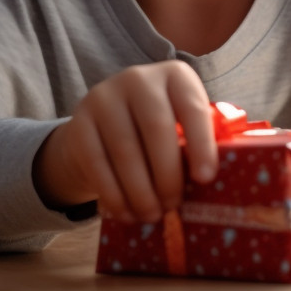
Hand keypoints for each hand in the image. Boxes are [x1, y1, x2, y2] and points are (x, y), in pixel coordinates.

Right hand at [32, 60, 216, 222]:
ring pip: (125, 149)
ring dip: (140, 190)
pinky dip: (113, 193)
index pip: (191, 107)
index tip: (205, 179)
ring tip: (152, 214)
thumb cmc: (154, 131)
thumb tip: (212, 183)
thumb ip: (194, 142)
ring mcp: (104, 97)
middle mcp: (138, 78)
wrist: (100, 126)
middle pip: (156, 128)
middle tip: (174, 205)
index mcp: (174, 76)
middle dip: (167, 174)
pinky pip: (97, 163)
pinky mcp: (79, 122)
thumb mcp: (179, 125)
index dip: (202, 144)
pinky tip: (126, 212)